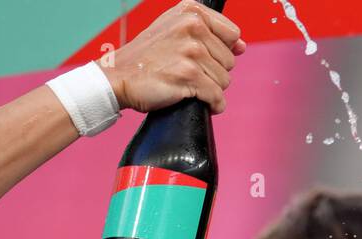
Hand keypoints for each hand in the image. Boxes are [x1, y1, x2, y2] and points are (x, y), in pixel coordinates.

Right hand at [102, 0, 246, 114]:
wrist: (119, 76)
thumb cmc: (149, 56)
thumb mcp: (176, 31)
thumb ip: (210, 34)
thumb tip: (242, 46)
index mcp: (191, 11)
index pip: (233, 35)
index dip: (222, 50)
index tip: (201, 56)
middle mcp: (192, 26)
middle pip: (230, 61)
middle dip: (213, 71)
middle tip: (187, 71)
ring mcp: (191, 50)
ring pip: (225, 80)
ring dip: (210, 88)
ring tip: (186, 82)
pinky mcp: (189, 74)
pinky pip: (217, 97)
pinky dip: (211, 104)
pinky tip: (196, 100)